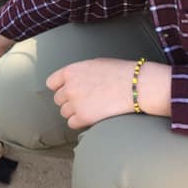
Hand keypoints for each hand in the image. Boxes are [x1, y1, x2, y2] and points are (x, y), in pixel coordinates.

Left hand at [46, 58, 170, 128]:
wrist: (136, 85)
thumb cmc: (120, 72)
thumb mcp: (95, 64)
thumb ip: (79, 72)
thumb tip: (72, 80)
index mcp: (70, 71)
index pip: (51, 83)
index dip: (60, 88)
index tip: (68, 91)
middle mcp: (69, 87)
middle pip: (58, 99)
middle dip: (69, 101)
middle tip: (84, 101)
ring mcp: (75, 103)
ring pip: (64, 112)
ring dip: (75, 112)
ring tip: (91, 108)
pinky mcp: (83, 117)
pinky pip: (72, 124)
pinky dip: (80, 122)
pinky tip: (92, 117)